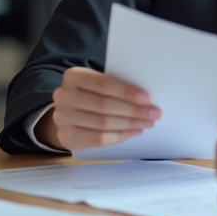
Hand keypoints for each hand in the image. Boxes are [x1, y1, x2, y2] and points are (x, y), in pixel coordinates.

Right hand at [36, 67, 160, 151]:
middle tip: (153, 113)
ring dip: (130, 124)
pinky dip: (119, 136)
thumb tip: (145, 97)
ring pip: (103, 124)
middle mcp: (64, 96)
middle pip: (105, 106)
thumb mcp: (96, 83)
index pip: (103, 84)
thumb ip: (114, 85)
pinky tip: (133, 132)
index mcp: (73, 76)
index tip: (146, 98)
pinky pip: (98, 139)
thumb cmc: (89, 94)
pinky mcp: (66, 137)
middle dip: (133, 111)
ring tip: (146, 123)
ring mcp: (63, 118)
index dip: (126, 92)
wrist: (67, 111)